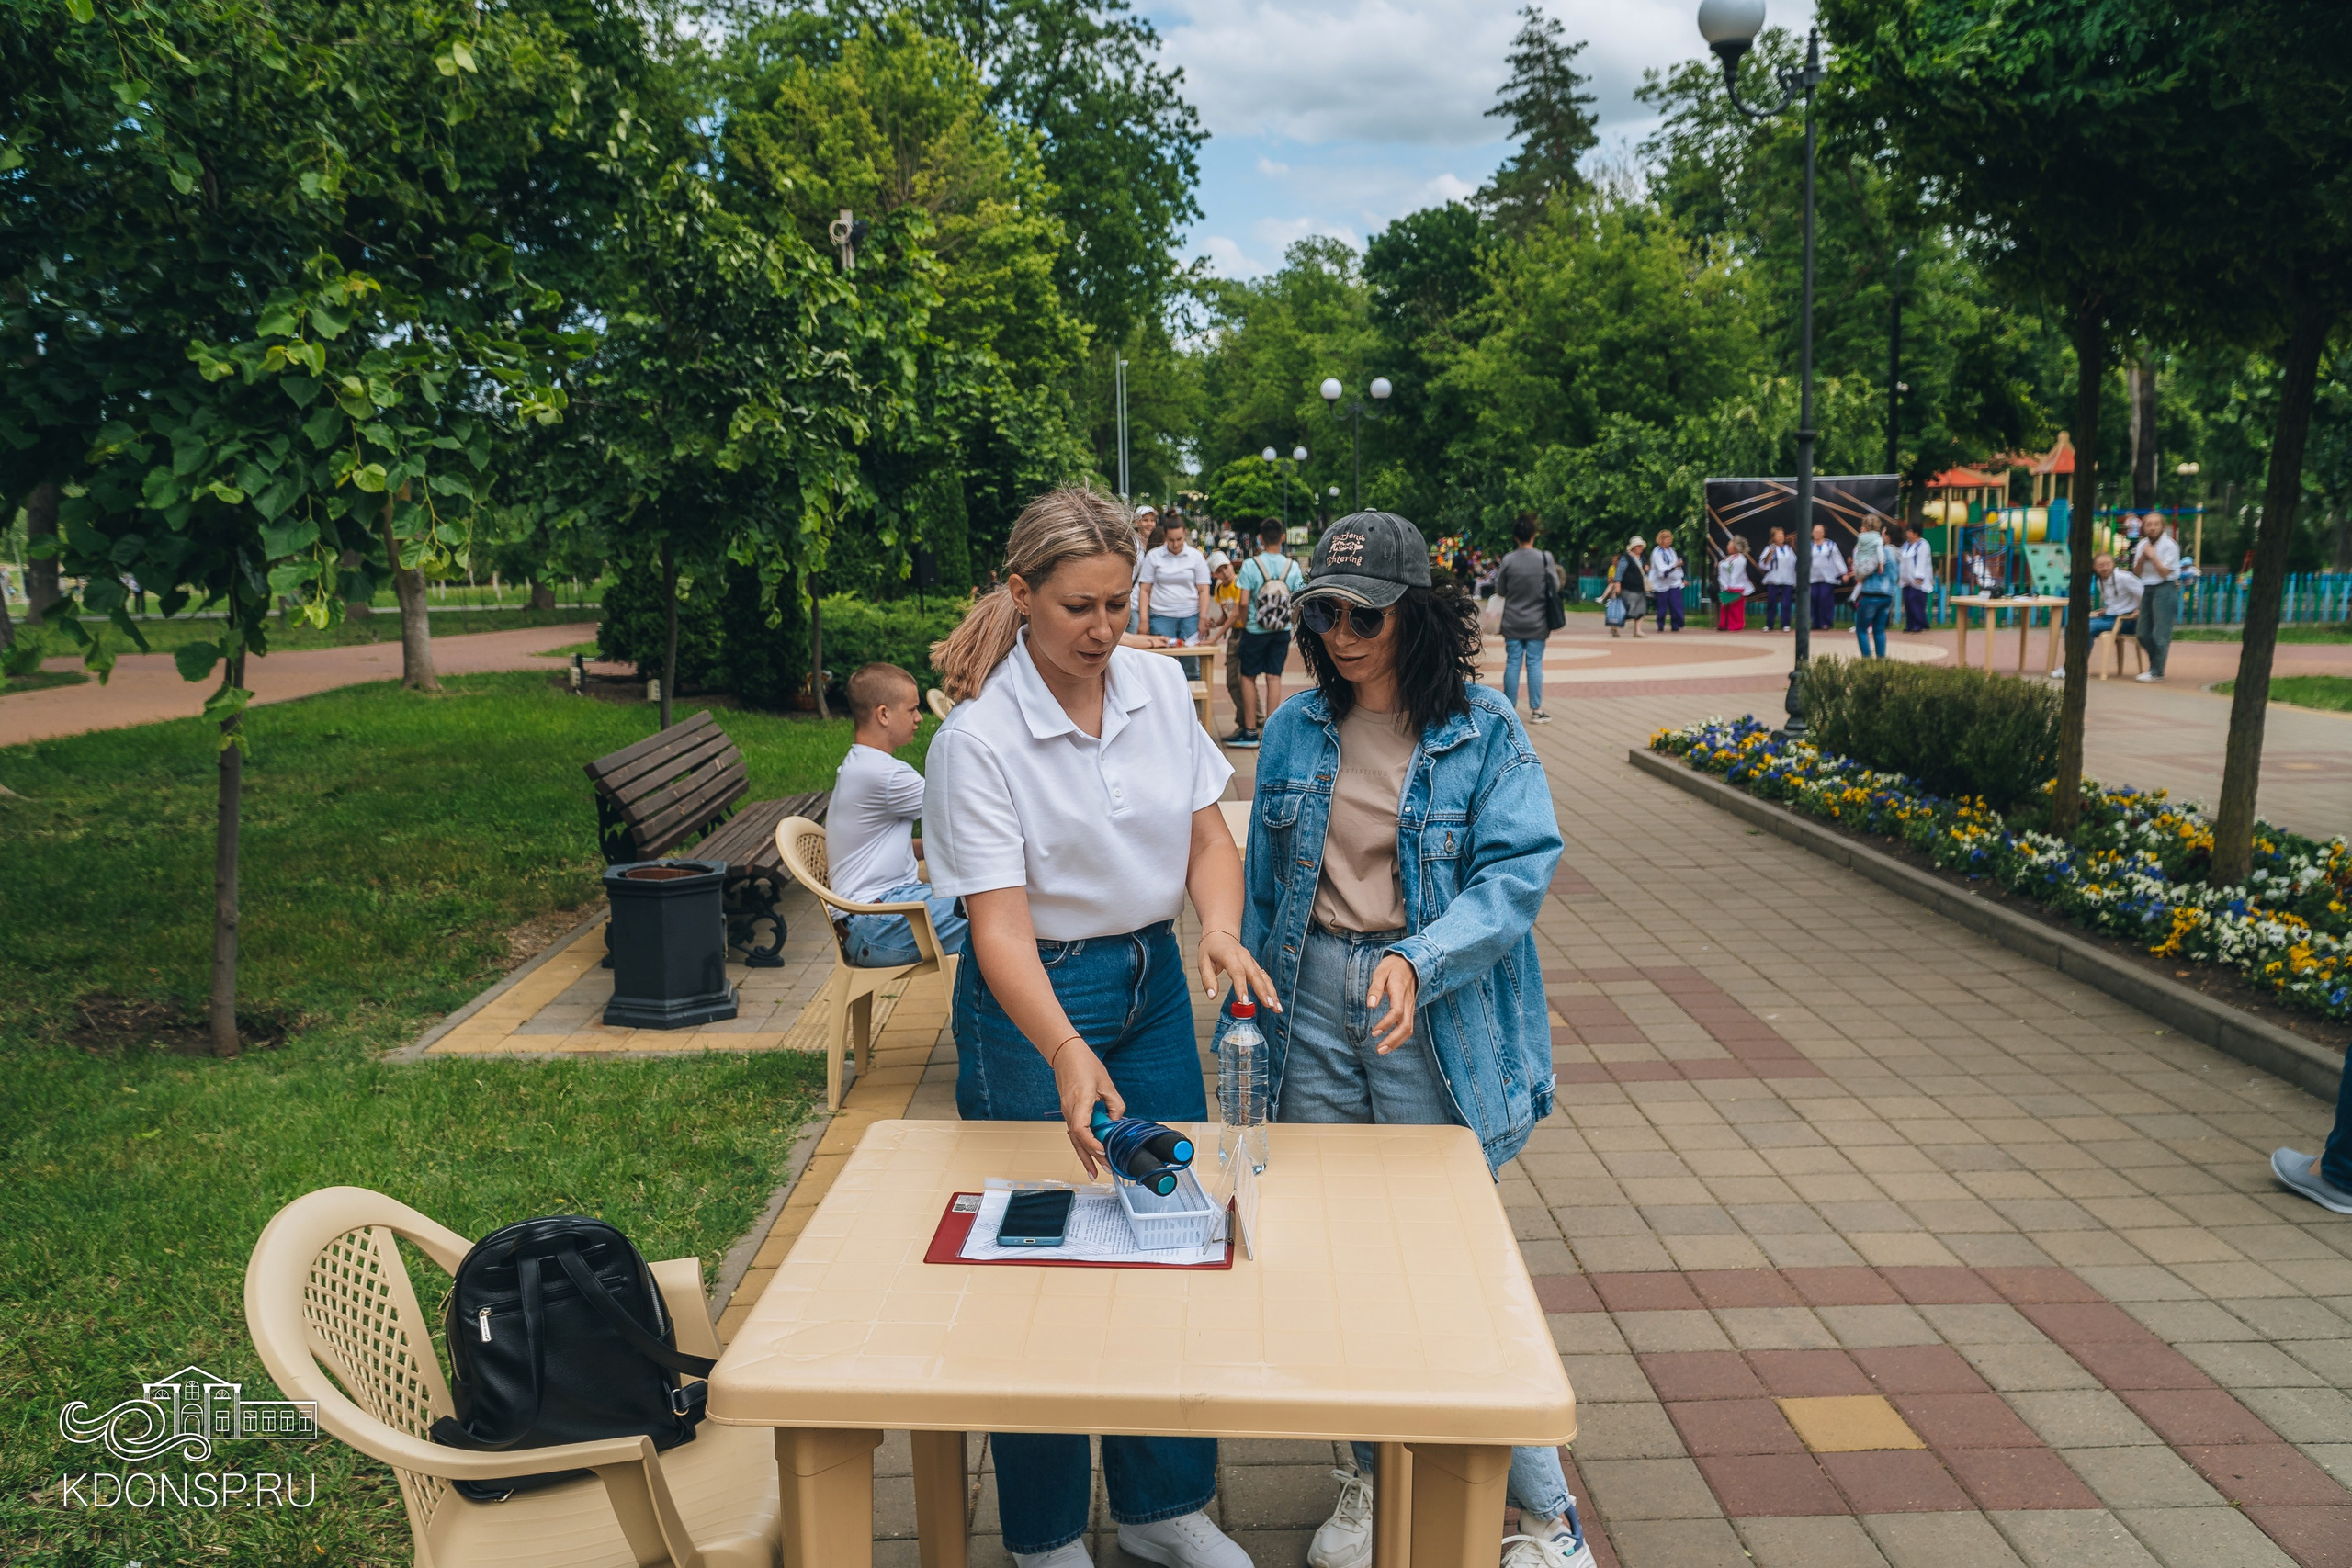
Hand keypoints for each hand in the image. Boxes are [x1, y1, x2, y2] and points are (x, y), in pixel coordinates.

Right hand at [1050, 1037, 1122, 1176]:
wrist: (1065, 1054)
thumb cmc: (1084, 1064)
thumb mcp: (1107, 1083)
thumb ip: (1114, 1105)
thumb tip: (1116, 1122)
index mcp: (1079, 1101)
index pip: (1080, 1129)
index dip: (1091, 1143)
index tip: (1103, 1151)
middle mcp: (1070, 1110)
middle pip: (1077, 1140)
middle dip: (1091, 1158)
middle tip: (1104, 1171)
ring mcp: (1067, 1111)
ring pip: (1074, 1139)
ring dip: (1084, 1156)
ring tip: (1093, 1171)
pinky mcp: (1068, 1110)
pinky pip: (1074, 1131)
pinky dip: (1081, 1144)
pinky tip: (1088, 1153)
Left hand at [1200, 929, 1280, 1011]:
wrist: (1221, 934)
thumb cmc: (1210, 949)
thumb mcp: (1203, 962)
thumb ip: (1208, 980)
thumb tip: (1212, 996)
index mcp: (1229, 955)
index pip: (1237, 972)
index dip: (1241, 987)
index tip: (1245, 1001)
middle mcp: (1244, 957)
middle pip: (1255, 975)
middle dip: (1263, 991)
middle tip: (1269, 1006)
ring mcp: (1251, 961)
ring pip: (1264, 977)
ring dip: (1272, 992)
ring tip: (1277, 1008)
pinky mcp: (1255, 965)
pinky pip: (1265, 978)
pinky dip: (1271, 990)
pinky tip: (1275, 1002)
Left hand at [1367, 954, 1417, 1054]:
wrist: (1409, 963)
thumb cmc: (1392, 967)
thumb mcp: (1380, 972)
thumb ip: (1375, 988)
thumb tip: (1370, 1005)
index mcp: (1400, 991)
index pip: (1396, 1012)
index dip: (1386, 1024)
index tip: (1374, 1032)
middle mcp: (1408, 1001)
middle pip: (1405, 1026)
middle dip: (1393, 1040)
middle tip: (1379, 1050)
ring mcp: (1411, 1006)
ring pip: (1409, 1028)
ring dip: (1397, 1042)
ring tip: (1382, 1050)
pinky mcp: (1410, 1009)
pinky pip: (1408, 1026)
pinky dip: (1400, 1037)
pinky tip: (1390, 1042)